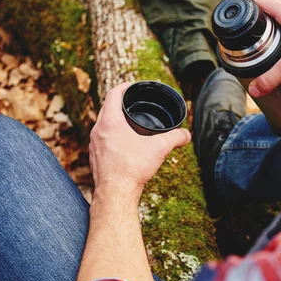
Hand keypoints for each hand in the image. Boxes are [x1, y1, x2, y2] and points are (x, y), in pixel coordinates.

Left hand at [89, 83, 190, 208]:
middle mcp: (98, 131)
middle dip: (119, 103)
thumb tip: (187, 135)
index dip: (124, 86)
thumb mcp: (159, 149)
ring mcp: (94, 145)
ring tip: (128, 123)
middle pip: (106, 108)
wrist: (115, 195)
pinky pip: (102, 141)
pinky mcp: (94, 159)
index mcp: (110, 122)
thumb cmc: (132, 169)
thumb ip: (175, 138)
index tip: (132, 86)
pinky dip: (111, 137)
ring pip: (102, 125)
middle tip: (132, 102)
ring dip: (114, 121)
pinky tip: (122, 145)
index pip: (113, 94)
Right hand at [247, 0, 280, 96]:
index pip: (263, 0)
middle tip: (243, 22)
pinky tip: (280, 38)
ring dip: (270, 17)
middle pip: (272, 4)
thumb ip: (270, 78)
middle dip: (256, 11)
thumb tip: (254, 88)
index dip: (247, 3)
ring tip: (258, 30)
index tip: (236, 8)